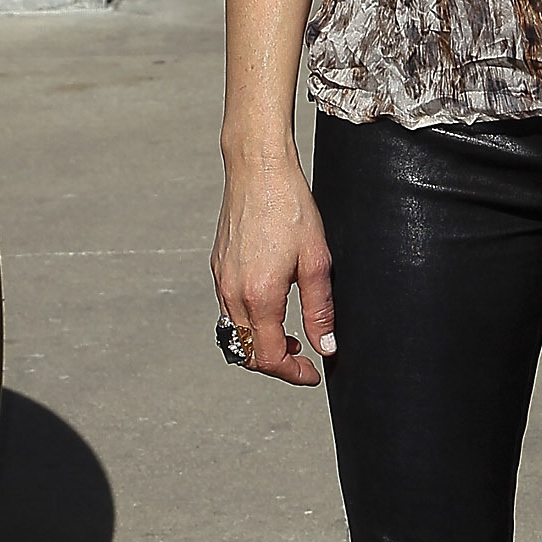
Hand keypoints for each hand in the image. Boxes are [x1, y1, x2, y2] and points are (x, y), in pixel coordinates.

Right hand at [211, 152, 333, 385]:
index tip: (311, 372)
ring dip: (260, 342)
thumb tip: (324, 346)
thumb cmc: (289, 206)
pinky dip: (249, 320)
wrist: (258, 169)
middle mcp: (232, 292)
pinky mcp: (217, 266)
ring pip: (235, 332)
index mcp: (259, 295)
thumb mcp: (317, 261)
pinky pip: (228, 308)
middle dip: (275, 362)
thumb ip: (319, 309)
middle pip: (246, 351)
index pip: (268, 357)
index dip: (292, 373)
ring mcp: (220, 279)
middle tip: (302, 356)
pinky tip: (271, 305)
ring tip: (288, 333)